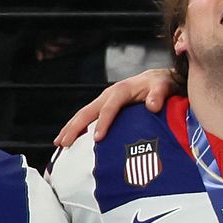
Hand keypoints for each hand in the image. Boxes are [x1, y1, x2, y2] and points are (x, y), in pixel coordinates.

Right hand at [54, 67, 177, 147]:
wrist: (158, 79)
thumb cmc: (161, 84)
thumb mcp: (164, 86)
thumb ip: (158, 95)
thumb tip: (152, 106)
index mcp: (121, 91)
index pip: (109, 108)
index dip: (103, 123)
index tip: (97, 139)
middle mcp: (108, 95)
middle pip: (87, 111)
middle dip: (74, 127)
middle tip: (64, 143)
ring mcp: (104, 100)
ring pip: (83, 114)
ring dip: (70, 128)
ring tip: (59, 144)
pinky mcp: (104, 106)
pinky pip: (87, 117)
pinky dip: (76, 128)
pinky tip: (70, 139)